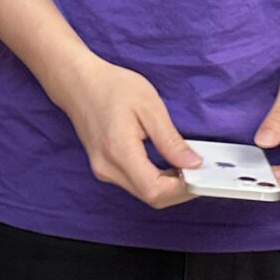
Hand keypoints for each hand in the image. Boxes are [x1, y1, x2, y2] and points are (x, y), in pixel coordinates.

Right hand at [51, 54, 196, 206]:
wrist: (78, 83)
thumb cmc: (111, 87)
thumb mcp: (149, 107)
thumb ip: (170, 140)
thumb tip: (192, 164)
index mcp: (118, 151)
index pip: (154, 189)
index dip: (182, 189)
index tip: (201, 175)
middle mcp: (107, 168)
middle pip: (150, 197)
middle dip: (179, 190)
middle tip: (198, 171)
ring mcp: (103, 171)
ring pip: (144, 193)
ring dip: (168, 187)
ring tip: (185, 167)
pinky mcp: (104, 169)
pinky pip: (135, 185)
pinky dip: (156, 181)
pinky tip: (168, 167)